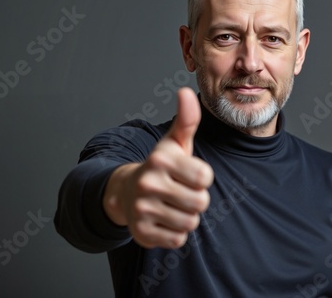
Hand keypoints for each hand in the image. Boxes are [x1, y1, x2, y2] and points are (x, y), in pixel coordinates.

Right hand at [103, 87, 213, 248]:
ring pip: (190, 222)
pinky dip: (175, 232)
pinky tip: (164, 219)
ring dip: (186, 216)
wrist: (127, 192)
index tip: (187, 174)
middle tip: (180, 192)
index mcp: (160, 159)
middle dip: (196, 199)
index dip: (201, 177)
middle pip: (200, 202)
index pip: (205, 177)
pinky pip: (178, 240)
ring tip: (172, 205)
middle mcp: (148, 183)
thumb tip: (186, 91)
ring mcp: (142, 209)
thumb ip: (186, 119)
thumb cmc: (160, 167)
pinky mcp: (141, 233)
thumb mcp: (174, 143)